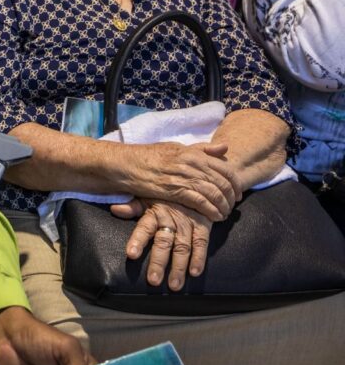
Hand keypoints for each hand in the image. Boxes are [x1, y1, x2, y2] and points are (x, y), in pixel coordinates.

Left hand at [111, 199, 212, 289]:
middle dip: (158, 262)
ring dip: (179, 267)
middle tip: (153, 280)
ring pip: (182, 247)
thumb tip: (115, 209)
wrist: (196, 184)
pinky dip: (199, 258)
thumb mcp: (148, 195)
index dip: (138, 240)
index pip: (144, 227)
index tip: (131, 255)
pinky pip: (201, 243)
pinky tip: (195, 272)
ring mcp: (188, 224)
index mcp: (155, 212)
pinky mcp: (203, 226)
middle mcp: (171, 219)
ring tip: (174, 285)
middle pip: (164, 242)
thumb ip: (132, 206)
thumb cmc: (166, 194)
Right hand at [118, 141, 240, 221]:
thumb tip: (225, 148)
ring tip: (224, 214)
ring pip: (215, 194)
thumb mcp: (177, 147)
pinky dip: (211, 211)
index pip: (225, 168)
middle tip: (232, 206)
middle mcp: (193, 164)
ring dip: (223, 206)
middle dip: (232, 197)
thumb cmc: (150, 156)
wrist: (128, 164)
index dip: (236, 183)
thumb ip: (202, 149)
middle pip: (223, 182)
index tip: (237, 192)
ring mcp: (185, 177)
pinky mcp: (176, 191)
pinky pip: (201, 202)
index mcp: (195, 153)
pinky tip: (215, 217)